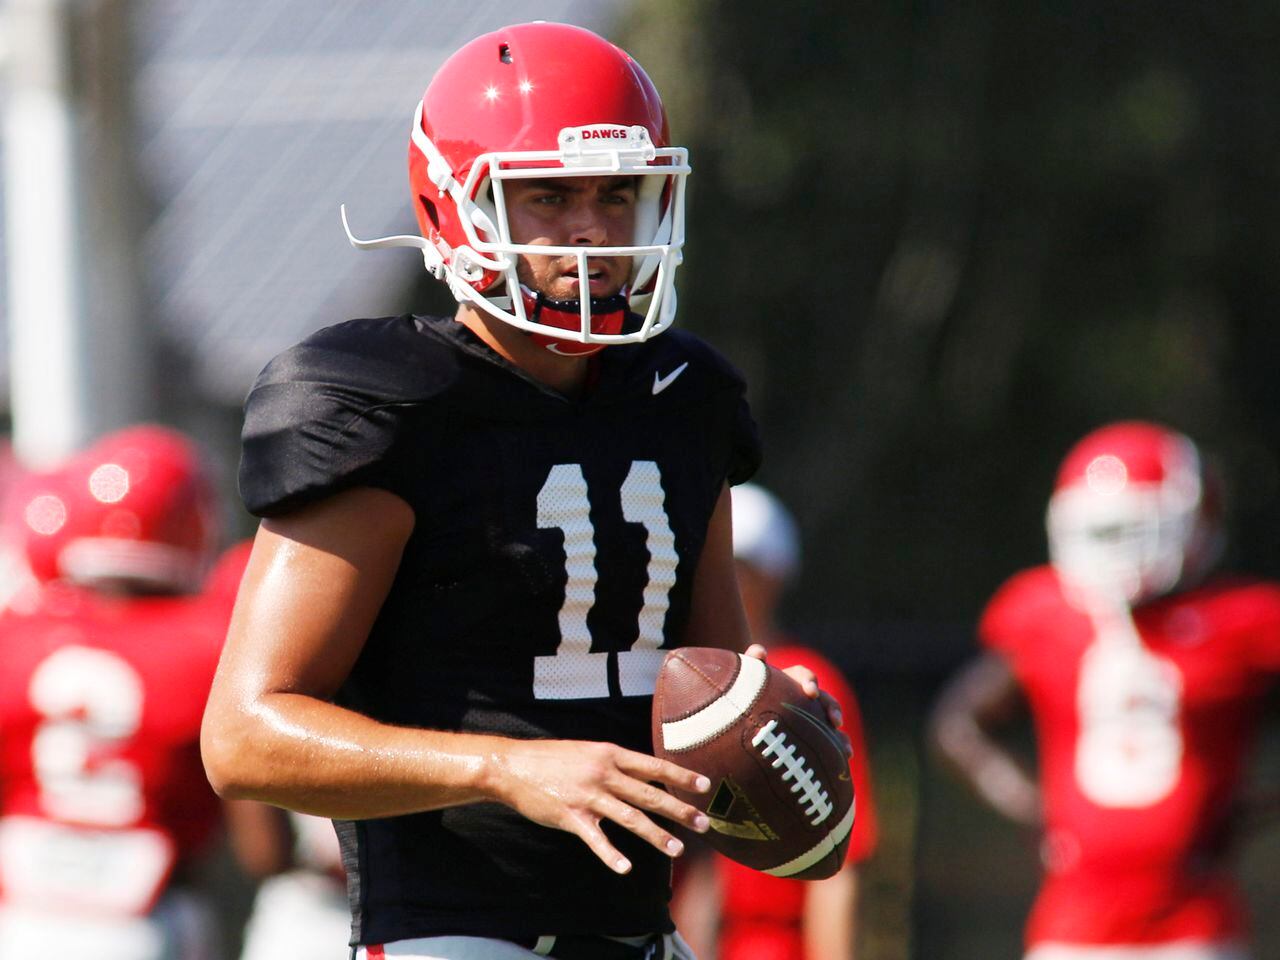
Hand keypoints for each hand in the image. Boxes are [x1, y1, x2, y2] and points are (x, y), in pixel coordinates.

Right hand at [486, 739, 711, 874]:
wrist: (513, 766)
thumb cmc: (552, 759)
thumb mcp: (588, 751)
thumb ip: (614, 762)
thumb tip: (643, 773)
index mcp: (610, 754)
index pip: (653, 766)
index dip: (680, 776)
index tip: (705, 786)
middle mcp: (604, 773)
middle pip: (650, 794)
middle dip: (680, 809)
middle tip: (704, 823)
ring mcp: (588, 796)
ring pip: (630, 818)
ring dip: (656, 835)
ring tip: (678, 849)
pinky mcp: (571, 816)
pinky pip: (596, 839)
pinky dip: (611, 855)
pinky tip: (626, 868)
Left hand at [745, 643, 853, 757]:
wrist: (741, 710)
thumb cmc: (742, 689)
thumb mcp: (744, 675)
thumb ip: (752, 661)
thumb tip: (760, 651)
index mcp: (788, 680)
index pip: (803, 676)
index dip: (809, 682)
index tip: (812, 693)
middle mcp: (802, 695)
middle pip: (823, 698)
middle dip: (831, 708)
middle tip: (834, 721)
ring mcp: (808, 712)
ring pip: (830, 717)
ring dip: (839, 730)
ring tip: (845, 744)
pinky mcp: (810, 730)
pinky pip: (829, 736)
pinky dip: (840, 744)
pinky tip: (847, 755)